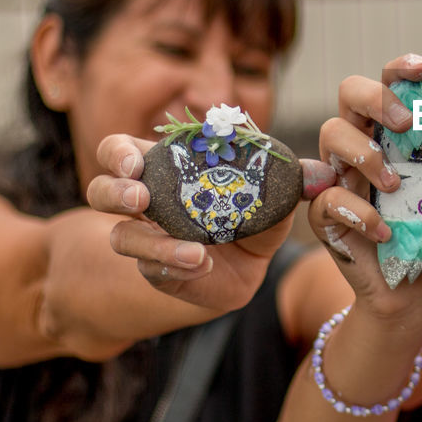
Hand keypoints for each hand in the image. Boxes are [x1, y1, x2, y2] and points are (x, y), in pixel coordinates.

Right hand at [86, 134, 335, 311]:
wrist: (253, 267)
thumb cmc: (254, 215)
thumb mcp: (275, 194)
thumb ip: (293, 179)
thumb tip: (321, 172)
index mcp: (166, 168)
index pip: (121, 151)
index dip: (118, 153)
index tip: (135, 161)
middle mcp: (145, 202)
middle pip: (100, 190)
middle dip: (113, 191)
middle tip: (139, 199)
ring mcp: (146, 239)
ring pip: (121, 238)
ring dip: (152, 242)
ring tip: (191, 251)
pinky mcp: (156, 271)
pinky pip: (153, 270)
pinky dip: (176, 268)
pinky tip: (202, 265)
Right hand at [307, 54, 421, 334]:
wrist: (419, 300)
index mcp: (399, 136)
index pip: (392, 85)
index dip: (401, 69)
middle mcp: (366, 147)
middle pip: (349, 93)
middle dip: (376, 97)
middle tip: (406, 124)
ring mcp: (343, 179)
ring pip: (331, 135)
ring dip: (365, 153)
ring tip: (396, 185)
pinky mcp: (327, 217)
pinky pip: (327, 198)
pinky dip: (357, 211)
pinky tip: (384, 231)